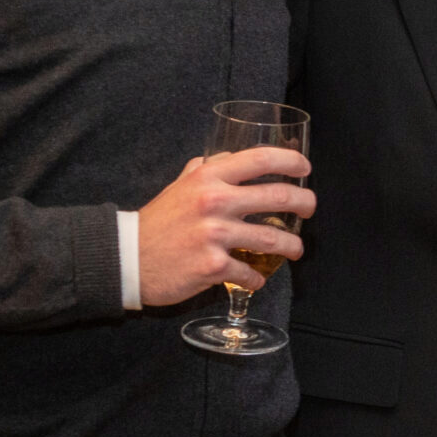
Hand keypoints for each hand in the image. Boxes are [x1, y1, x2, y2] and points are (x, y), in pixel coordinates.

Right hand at [136, 150, 315, 309]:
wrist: (127, 259)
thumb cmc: (156, 222)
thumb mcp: (179, 186)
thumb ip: (205, 170)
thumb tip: (227, 158)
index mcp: (209, 177)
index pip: (262, 158)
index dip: (291, 161)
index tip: (305, 168)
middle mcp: (215, 201)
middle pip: (279, 196)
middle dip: (305, 203)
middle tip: (310, 209)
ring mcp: (215, 234)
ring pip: (273, 239)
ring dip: (292, 246)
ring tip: (296, 250)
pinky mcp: (213, 265)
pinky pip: (249, 273)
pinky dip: (256, 278)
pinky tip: (256, 279)